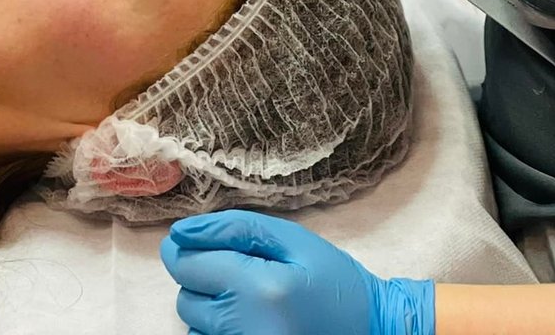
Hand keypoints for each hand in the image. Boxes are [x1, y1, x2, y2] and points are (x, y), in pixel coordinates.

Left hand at [160, 210, 434, 334]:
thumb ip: (232, 228)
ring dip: (210, 307)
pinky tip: (249, 319)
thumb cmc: (333, 278)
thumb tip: (181, 233)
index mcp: (258, 289)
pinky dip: (221, 329)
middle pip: (186, 298)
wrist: (374, 329)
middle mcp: (245, 329)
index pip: (187, 265)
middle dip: (202, 279)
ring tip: (248, 298)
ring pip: (194, 325)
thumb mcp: (290, 238)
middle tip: (239, 271)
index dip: (187, 248)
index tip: (198, 242)